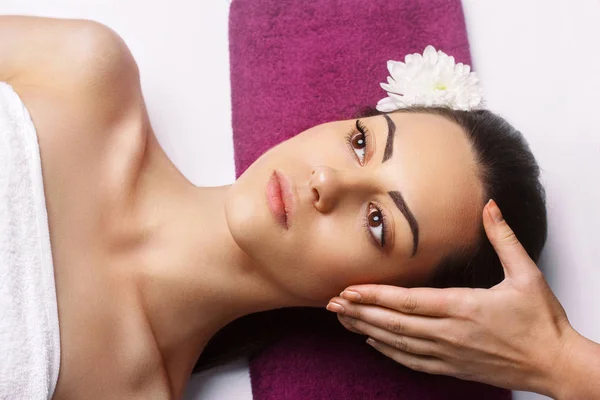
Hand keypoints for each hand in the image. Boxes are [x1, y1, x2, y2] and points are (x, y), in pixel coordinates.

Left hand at [326, 200, 582, 396]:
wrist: (555, 364)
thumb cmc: (541, 321)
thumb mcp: (526, 273)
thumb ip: (503, 238)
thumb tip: (490, 206)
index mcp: (464, 307)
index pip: (408, 301)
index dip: (375, 295)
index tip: (349, 289)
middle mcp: (450, 333)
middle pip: (393, 323)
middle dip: (359, 312)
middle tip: (330, 303)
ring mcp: (449, 353)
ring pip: (397, 343)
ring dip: (367, 330)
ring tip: (342, 319)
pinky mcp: (452, 367)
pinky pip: (412, 361)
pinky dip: (388, 351)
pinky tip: (372, 342)